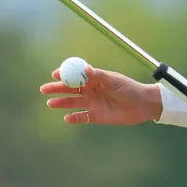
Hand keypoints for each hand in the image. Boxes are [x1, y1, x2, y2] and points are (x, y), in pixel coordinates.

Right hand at [40, 64, 160, 125]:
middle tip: (44, 89)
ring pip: (73, 103)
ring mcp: (93, 104)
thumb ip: (99, 76)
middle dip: (57, 89)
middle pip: (70, 89)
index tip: (55, 74)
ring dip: (61, 103)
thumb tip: (85, 68)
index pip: (75, 76)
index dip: (64, 75)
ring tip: (50, 103)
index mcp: (94, 79)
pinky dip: (74, 119)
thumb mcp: (114, 80)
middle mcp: (91, 91)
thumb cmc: (130, 89)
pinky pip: (82, 118)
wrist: (142, 105)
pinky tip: (67, 118)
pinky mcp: (96, 117)